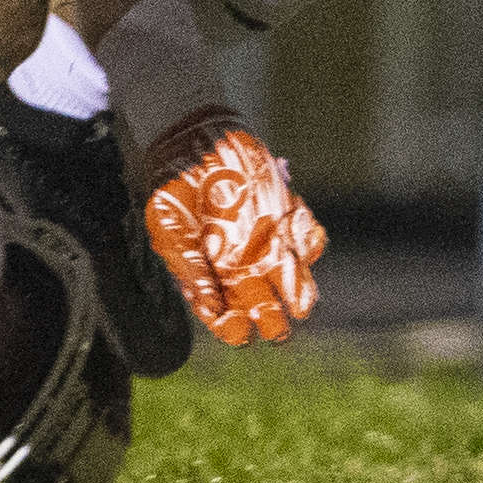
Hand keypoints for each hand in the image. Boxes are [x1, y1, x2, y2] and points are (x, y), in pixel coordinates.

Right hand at [140, 108, 326, 342]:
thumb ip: (190, 267)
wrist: (195, 148)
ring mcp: (267, 241)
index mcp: (211, 277)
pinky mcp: (286, 215)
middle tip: (278, 331)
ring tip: (303, 303)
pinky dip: (310, 240)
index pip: (223, 313)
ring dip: (297, 288)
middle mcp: (242, 266)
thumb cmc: (175, 194)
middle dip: (270, 318)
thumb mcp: (171, 232)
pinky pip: (303, 233)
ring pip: (288, 273)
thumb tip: (209, 307)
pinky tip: (311, 243)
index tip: (240, 334)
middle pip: (260, 301)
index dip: (231, 326)